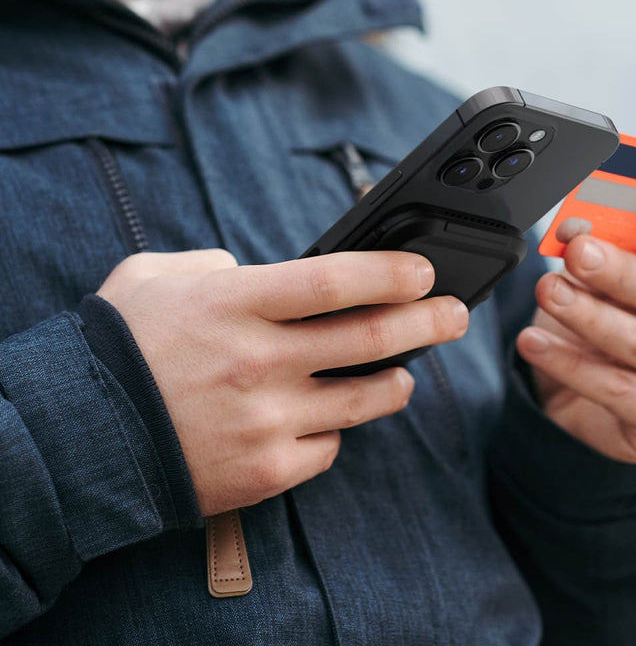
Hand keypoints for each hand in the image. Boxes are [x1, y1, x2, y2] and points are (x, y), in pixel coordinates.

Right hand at [97, 249, 467, 514]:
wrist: (79, 436)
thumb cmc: (119, 348)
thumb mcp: (157, 278)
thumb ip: (216, 265)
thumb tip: (256, 272)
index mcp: (235, 305)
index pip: (335, 281)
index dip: (390, 273)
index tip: (424, 271)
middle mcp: (259, 361)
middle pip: (369, 339)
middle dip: (427, 322)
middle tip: (455, 314)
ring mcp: (266, 420)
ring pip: (363, 400)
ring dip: (397, 382)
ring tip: (408, 371)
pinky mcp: (266, 470)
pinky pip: (327, 448)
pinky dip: (337, 431)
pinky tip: (330, 418)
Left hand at [517, 193, 635, 462]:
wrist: (586, 403)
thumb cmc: (603, 331)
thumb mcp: (603, 290)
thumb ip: (602, 259)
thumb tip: (576, 230)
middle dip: (619, 271)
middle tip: (577, 251)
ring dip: (587, 315)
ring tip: (547, 293)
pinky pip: (619, 389)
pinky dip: (569, 364)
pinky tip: (534, 342)